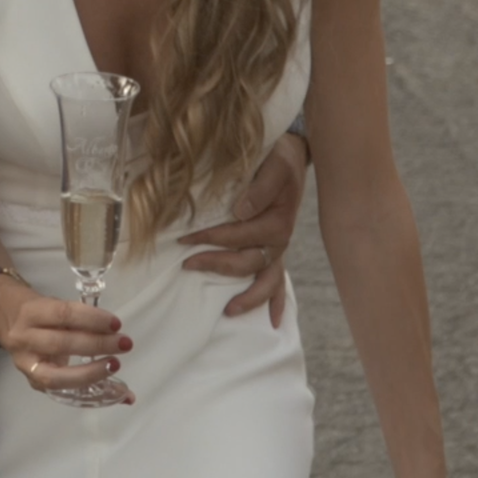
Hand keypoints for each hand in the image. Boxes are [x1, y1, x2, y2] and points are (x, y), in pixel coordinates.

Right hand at [0, 284, 132, 400]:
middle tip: (123, 343)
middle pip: (61, 344)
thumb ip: (79, 318)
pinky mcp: (32, 382)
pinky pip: (61, 390)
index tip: (116, 323)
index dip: (91, 319)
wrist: (5, 317)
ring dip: (92, 373)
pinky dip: (89, 392)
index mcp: (31, 312)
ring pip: (57, 376)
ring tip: (115, 365)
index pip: (63, 314)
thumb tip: (115, 330)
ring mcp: (25, 365)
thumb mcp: (53, 304)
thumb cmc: (37, 309)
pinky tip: (115, 393)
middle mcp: (24, 339)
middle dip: (96, 345)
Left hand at [178, 130, 307, 324]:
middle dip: (216, 264)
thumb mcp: (274, 166)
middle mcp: (280, 239)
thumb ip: (259, 188)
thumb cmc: (279, 160)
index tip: (184, 239)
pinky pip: (279, 281)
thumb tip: (240, 210)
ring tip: (229, 311)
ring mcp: (278, 248)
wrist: (293, 156)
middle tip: (187, 264)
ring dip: (249, 297)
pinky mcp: (276, 250)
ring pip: (265, 280)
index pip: (239, 235)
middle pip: (247, 262)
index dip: (210, 238)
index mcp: (277, 221)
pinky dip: (276, 301)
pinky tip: (272, 321)